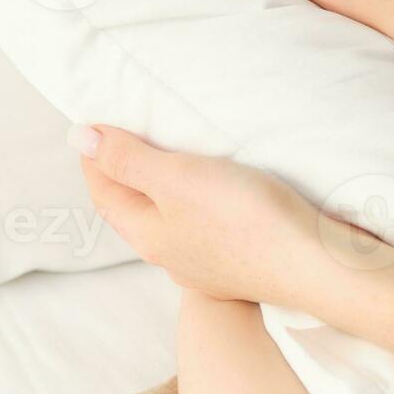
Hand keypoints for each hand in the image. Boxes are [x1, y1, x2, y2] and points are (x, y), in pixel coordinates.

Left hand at [74, 123, 379, 307]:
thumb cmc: (244, 219)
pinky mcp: (242, 265)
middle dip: (125, 174)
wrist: (315, 264)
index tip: (92, 126)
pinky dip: (197, 204)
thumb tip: (77, 138)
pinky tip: (216, 195)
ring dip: (163, 190)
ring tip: (170, 157)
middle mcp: (172, 258)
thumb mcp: (176, 178)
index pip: (104, 194)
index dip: (93, 159)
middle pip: (135, 210)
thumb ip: (127, 159)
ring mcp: (208, 267)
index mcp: (148, 237)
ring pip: (171, 222)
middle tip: (124, 136)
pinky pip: (205, 229)